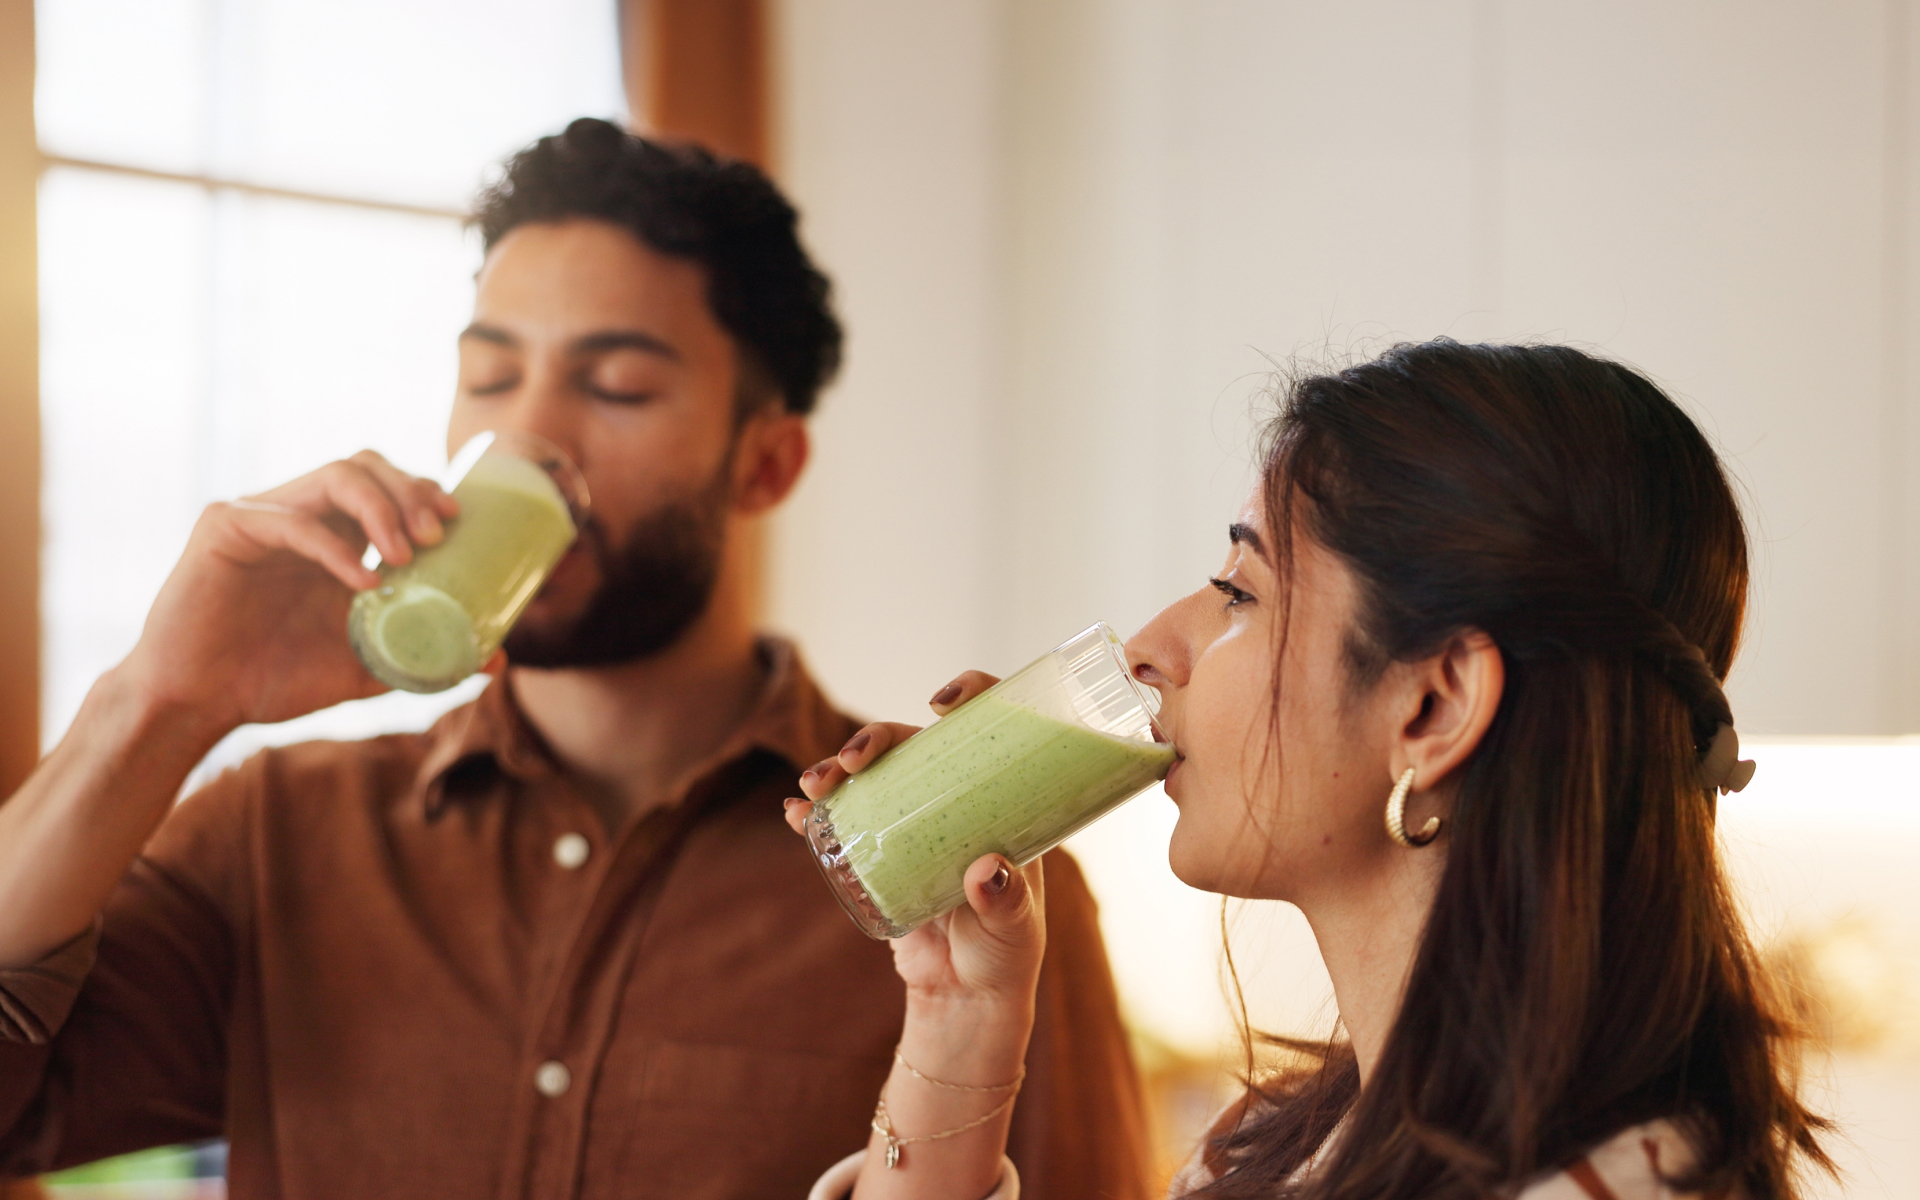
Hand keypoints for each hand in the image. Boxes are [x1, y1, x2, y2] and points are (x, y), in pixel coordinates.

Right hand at [115, 450, 460, 735]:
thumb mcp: (366, 669)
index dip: (425, 492)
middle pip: (367, 466)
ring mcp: (264, 515)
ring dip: (383, 507)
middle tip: (440, 533)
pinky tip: (364, 582)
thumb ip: (423, 660)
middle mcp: (302, 516)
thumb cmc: (276, 682)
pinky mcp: (226, 527)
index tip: (460, 522)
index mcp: (334, 538)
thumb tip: (495, 665)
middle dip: (411, 491)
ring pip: (335, 475)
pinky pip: (292, 520)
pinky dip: (335, 548)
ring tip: (409, 554)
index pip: (387, 486)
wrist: (200, 705)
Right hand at [784, 671, 1047, 1015]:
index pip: (989, 730)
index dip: (970, 697)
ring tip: (815, 785)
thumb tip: (986, 870)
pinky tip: (793, 813)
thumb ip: (1007, 901)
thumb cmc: (1006, 954)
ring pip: (872, 779)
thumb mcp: (1017, 927)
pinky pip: (841, 825)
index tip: (943, 703)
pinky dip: (813, 815)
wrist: (963, 998)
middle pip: (913, 746)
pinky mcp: (875, 857)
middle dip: (877, 738)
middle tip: (855, 759)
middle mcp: (951, 802)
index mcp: (995, 802)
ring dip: (836, 769)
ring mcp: (909, 826)